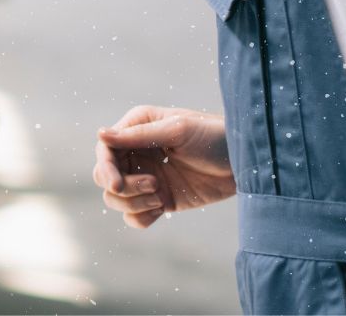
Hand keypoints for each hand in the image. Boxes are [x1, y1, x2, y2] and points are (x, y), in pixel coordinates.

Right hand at [92, 105, 234, 228]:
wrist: (245, 164)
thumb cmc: (214, 136)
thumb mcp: (177, 131)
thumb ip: (138, 135)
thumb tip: (100, 134)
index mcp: (137, 128)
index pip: (105, 150)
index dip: (106, 168)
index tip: (117, 185)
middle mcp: (137, 153)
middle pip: (104, 176)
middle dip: (122, 187)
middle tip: (153, 185)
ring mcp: (146, 177)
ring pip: (116, 199)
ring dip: (134, 202)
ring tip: (161, 195)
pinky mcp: (159, 200)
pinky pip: (134, 216)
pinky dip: (141, 217)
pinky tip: (162, 207)